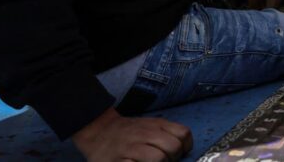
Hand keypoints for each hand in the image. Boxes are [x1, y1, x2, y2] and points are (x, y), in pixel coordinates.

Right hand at [73, 108, 192, 160]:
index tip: (179, 154)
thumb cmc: (129, 131)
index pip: (183, 133)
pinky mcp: (118, 161)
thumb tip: (184, 148)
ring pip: (158, 158)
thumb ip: (167, 133)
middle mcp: (145, 134)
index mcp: (156, 125)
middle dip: (173, 159)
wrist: (98, 129)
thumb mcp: (150, 125)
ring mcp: (131, 148)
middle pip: (173, 147)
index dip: (185, 147)